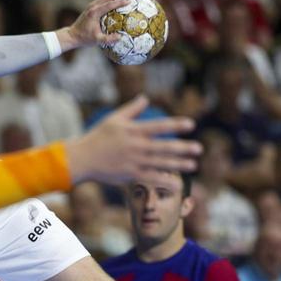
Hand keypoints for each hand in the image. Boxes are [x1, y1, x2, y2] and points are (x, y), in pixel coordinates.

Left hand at [61, 0, 133, 49]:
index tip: (130, 0)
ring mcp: (91, 5)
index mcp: (94, 13)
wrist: (72, 35)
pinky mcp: (91, 7)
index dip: (120, 2)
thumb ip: (108, 39)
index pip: (109, 4)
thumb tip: (120, 37)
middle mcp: (93, 6)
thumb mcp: (96, 40)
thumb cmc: (84, 38)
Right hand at [64, 96, 201, 184]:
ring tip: (193, 165)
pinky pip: (150, 178)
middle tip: (198, 149)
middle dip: (182, 148)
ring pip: (160, 163)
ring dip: (178, 164)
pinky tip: (177, 183)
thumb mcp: (113, 119)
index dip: (175, 125)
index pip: (158, 126)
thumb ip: (132, 109)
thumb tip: (145, 98)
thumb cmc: (97, 136)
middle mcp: (135, 146)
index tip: (191, 124)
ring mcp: (133, 161)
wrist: (82, 158)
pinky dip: (164, 180)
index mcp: (132, 131)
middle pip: (163, 147)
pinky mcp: (129, 174)